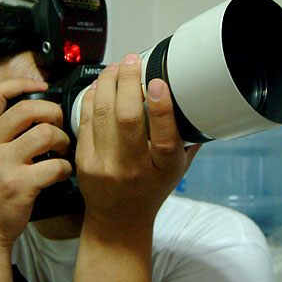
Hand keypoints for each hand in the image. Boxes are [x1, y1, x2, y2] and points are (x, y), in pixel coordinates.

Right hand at [0, 78, 72, 247]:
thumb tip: (33, 111)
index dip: (21, 83)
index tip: (42, 86)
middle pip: (28, 108)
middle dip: (53, 113)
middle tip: (59, 126)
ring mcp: (2, 166)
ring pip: (46, 134)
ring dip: (63, 140)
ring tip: (62, 150)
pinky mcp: (19, 186)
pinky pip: (56, 166)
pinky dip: (66, 168)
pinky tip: (63, 173)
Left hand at [75, 53, 200, 227]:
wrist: (118, 220)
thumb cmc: (151, 191)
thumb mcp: (178, 169)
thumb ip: (188, 138)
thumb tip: (198, 102)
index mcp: (162, 170)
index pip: (164, 138)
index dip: (161, 107)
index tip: (159, 82)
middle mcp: (132, 168)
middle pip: (127, 118)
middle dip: (128, 81)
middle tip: (133, 61)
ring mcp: (104, 164)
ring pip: (102, 113)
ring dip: (108, 82)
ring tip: (116, 67)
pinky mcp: (84, 160)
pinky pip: (85, 119)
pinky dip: (92, 96)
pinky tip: (100, 84)